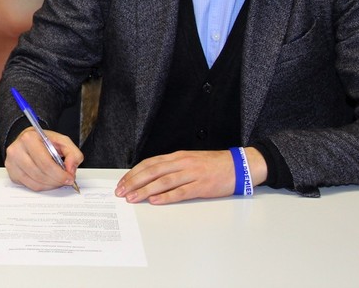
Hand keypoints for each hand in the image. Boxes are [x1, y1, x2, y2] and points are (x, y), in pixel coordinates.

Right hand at [4, 127, 82, 191]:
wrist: (28, 140)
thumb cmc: (44, 141)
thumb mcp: (62, 141)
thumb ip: (73, 153)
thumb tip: (70, 170)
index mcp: (28, 138)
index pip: (45, 163)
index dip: (60, 174)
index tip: (69, 178)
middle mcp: (16, 150)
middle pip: (40, 175)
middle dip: (56, 181)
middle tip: (65, 180)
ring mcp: (11, 163)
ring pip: (35, 183)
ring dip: (50, 185)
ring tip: (57, 179)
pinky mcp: (12, 173)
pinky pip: (30, 187)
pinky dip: (42, 186)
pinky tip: (47, 180)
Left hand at [114, 148, 267, 203]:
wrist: (237, 165)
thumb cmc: (212, 164)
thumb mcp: (188, 160)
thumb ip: (171, 167)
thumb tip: (150, 176)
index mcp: (177, 157)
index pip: (149, 163)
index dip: (133, 173)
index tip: (122, 183)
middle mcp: (181, 163)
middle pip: (152, 171)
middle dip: (134, 182)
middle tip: (121, 192)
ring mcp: (191, 174)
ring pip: (163, 181)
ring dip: (145, 190)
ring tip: (132, 198)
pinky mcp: (201, 186)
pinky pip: (181, 192)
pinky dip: (166, 196)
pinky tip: (155, 201)